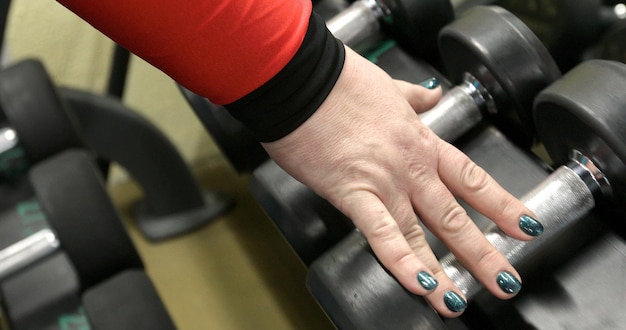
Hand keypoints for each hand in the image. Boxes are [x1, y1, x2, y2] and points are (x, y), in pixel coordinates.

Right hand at [262, 47, 537, 316]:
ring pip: (422, 234)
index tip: (525, 225)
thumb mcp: (388, 86)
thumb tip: (431, 92)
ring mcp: (385, 183)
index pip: (471, 179)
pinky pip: (381, 234)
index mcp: (421, 141)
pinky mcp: (353, 194)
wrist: (307, 81)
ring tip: (458, 302)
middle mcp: (411, 167)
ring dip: (443, 273)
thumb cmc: (341, 82)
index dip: (501, 205)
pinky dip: (401, 262)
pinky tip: (419, 285)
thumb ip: (414, 96)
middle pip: (454, 217)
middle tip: (506, 281)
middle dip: (483, 253)